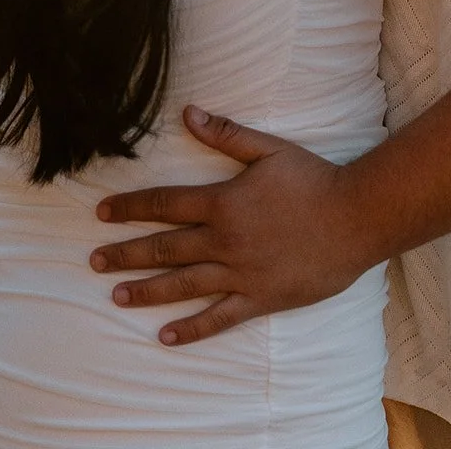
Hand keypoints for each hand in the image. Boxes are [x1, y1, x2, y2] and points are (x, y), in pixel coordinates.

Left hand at [91, 106, 371, 345]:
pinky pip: (219, 318)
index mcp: (224, 202)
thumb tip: (188, 113)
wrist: (355, 218)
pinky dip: (191, 329)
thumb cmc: (313, 179)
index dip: (130, 207)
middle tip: (94, 261)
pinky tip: (166, 336)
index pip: (165, 204)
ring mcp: (241, 273)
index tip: (101, 213)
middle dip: (126, 253)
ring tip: (116, 295)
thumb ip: (225, 134)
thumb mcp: (269, 149)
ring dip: (147, 290)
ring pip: (183, 285)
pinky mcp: (260, 298)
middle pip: (165, 248)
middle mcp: (225, 241)